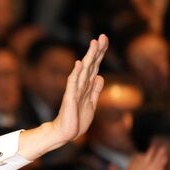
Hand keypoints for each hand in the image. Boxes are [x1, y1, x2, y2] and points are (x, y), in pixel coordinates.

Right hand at [18, 35, 108, 160]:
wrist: (65, 133)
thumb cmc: (77, 119)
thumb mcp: (91, 103)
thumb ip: (95, 90)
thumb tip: (100, 77)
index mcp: (86, 86)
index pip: (94, 66)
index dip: (99, 53)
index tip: (104, 40)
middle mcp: (80, 85)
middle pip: (90, 65)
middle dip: (96, 51)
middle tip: (102, 36)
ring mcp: (74, 91)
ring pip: (83, 71)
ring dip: (88, 57)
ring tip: (93, 44)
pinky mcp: (69, 98)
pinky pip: (73, 84)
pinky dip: (76, 74)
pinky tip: (79, 64)